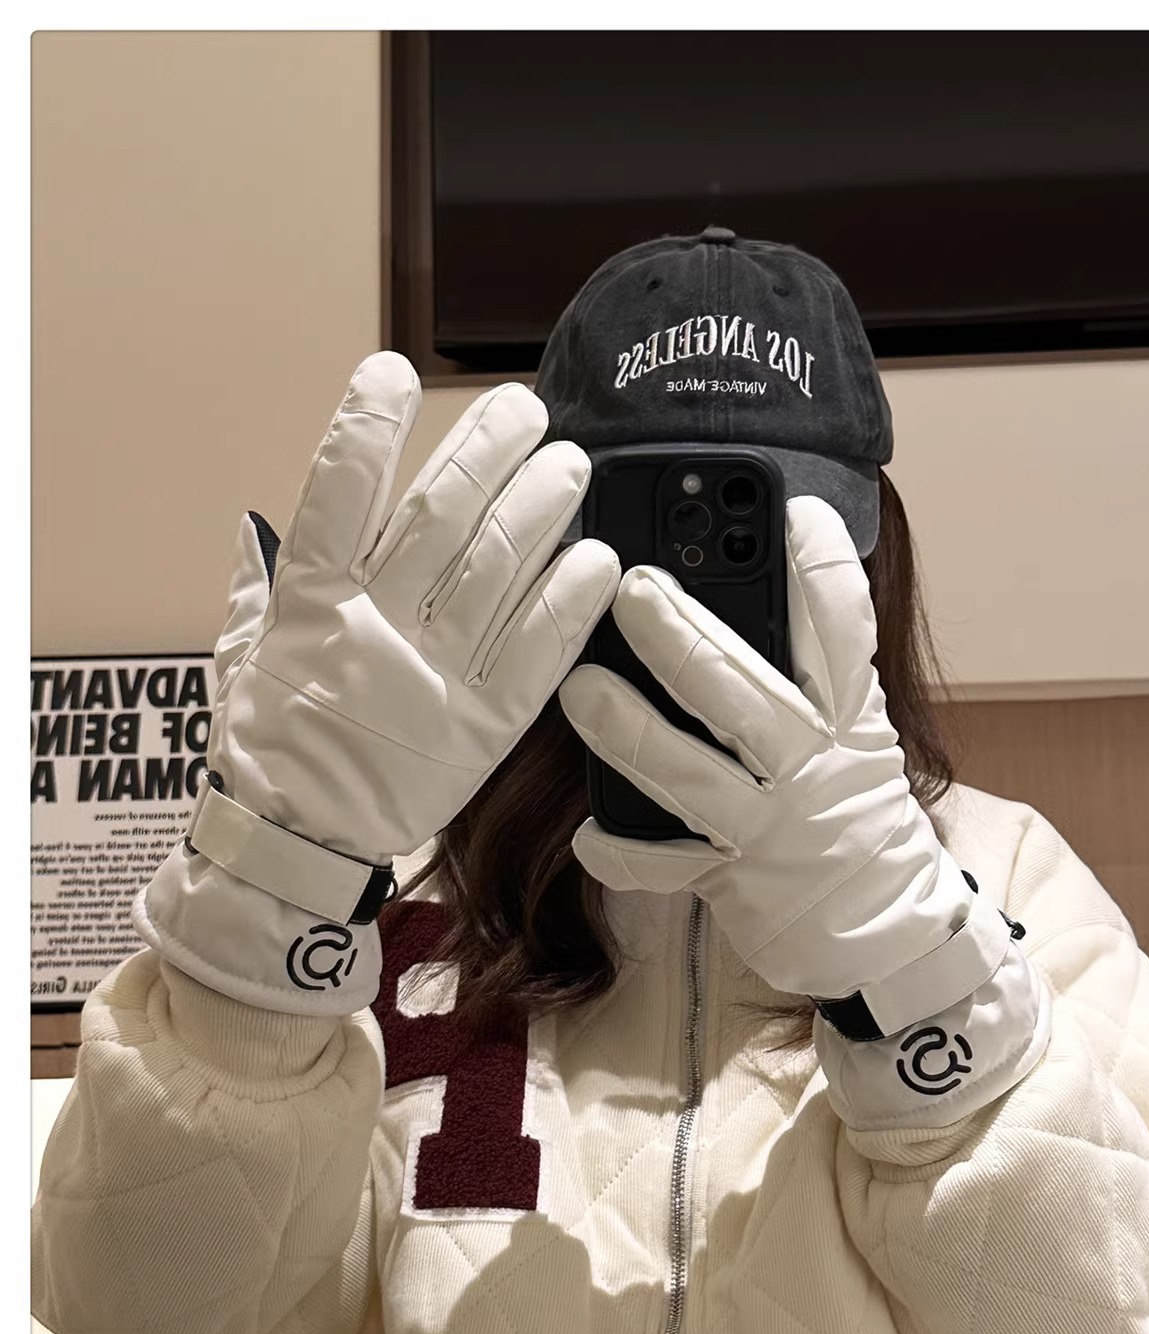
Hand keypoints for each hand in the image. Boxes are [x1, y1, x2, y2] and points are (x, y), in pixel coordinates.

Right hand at [135, 353, 619, 1012]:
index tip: (394, 371)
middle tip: (527, 408)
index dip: (365, 428)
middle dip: (486, 451)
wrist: (299, 843)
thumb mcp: (247, 656)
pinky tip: (597, 555)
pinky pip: (537, 652)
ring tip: (571, 462)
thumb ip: (264, 585)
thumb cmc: (273, 746)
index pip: (337, 496)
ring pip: (499, 571)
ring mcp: (432, 675)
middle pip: (438, 516)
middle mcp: (374, 627)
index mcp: (311, 603)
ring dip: (540, 507)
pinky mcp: (482, 726)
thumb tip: (267, 526)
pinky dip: (570, 601)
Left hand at [558, 496, 1009, 1034]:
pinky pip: (664, 864)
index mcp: (845, 713)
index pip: (842, 627)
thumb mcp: (852, 730)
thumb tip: (759, 579)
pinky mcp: (733, 878)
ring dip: (629, 728)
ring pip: (689, 772)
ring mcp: (768, 823)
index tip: (792, 511)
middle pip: (741, 690)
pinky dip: (623, 848)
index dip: (821, 565)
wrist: (886, 923)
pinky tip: (590, 830)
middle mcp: (810, 763)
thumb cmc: (850, 805)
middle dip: (681, 635)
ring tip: (580, 686)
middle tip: (632, 586)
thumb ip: (815, 670)